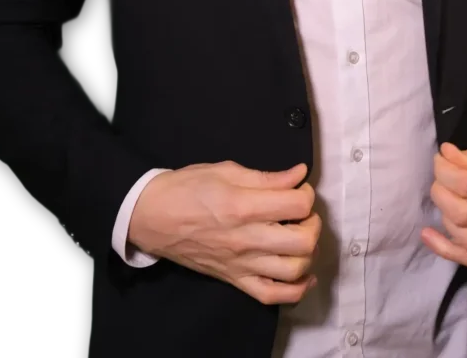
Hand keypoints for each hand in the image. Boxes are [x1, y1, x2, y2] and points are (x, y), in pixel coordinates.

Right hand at [128, 161, 320, 304]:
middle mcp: (246, 239)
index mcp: (243, 206)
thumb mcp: (225, 170)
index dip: (306, 193)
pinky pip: (272, 295)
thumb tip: (298, 174)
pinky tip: (304, 273)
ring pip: (294, 270)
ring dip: (309, 253)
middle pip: (303, 241)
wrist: (152, 216)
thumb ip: (265, 177)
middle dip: (313, 223)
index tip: (298, 187)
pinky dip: (296, 290)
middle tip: (302, 212)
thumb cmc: (187, 187)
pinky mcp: (235, 280)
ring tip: (301, 236)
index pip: (296, 206)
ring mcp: (241, 264)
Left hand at [421, 135, 466, 267]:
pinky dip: (447, 251)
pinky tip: (429, 235)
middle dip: (440, 192)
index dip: (444, 171)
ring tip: (443, 196)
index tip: (440, 159)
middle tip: (440, 177)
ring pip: (466, 239)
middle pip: (463, 214)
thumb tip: (444, 155)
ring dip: (444, 216)